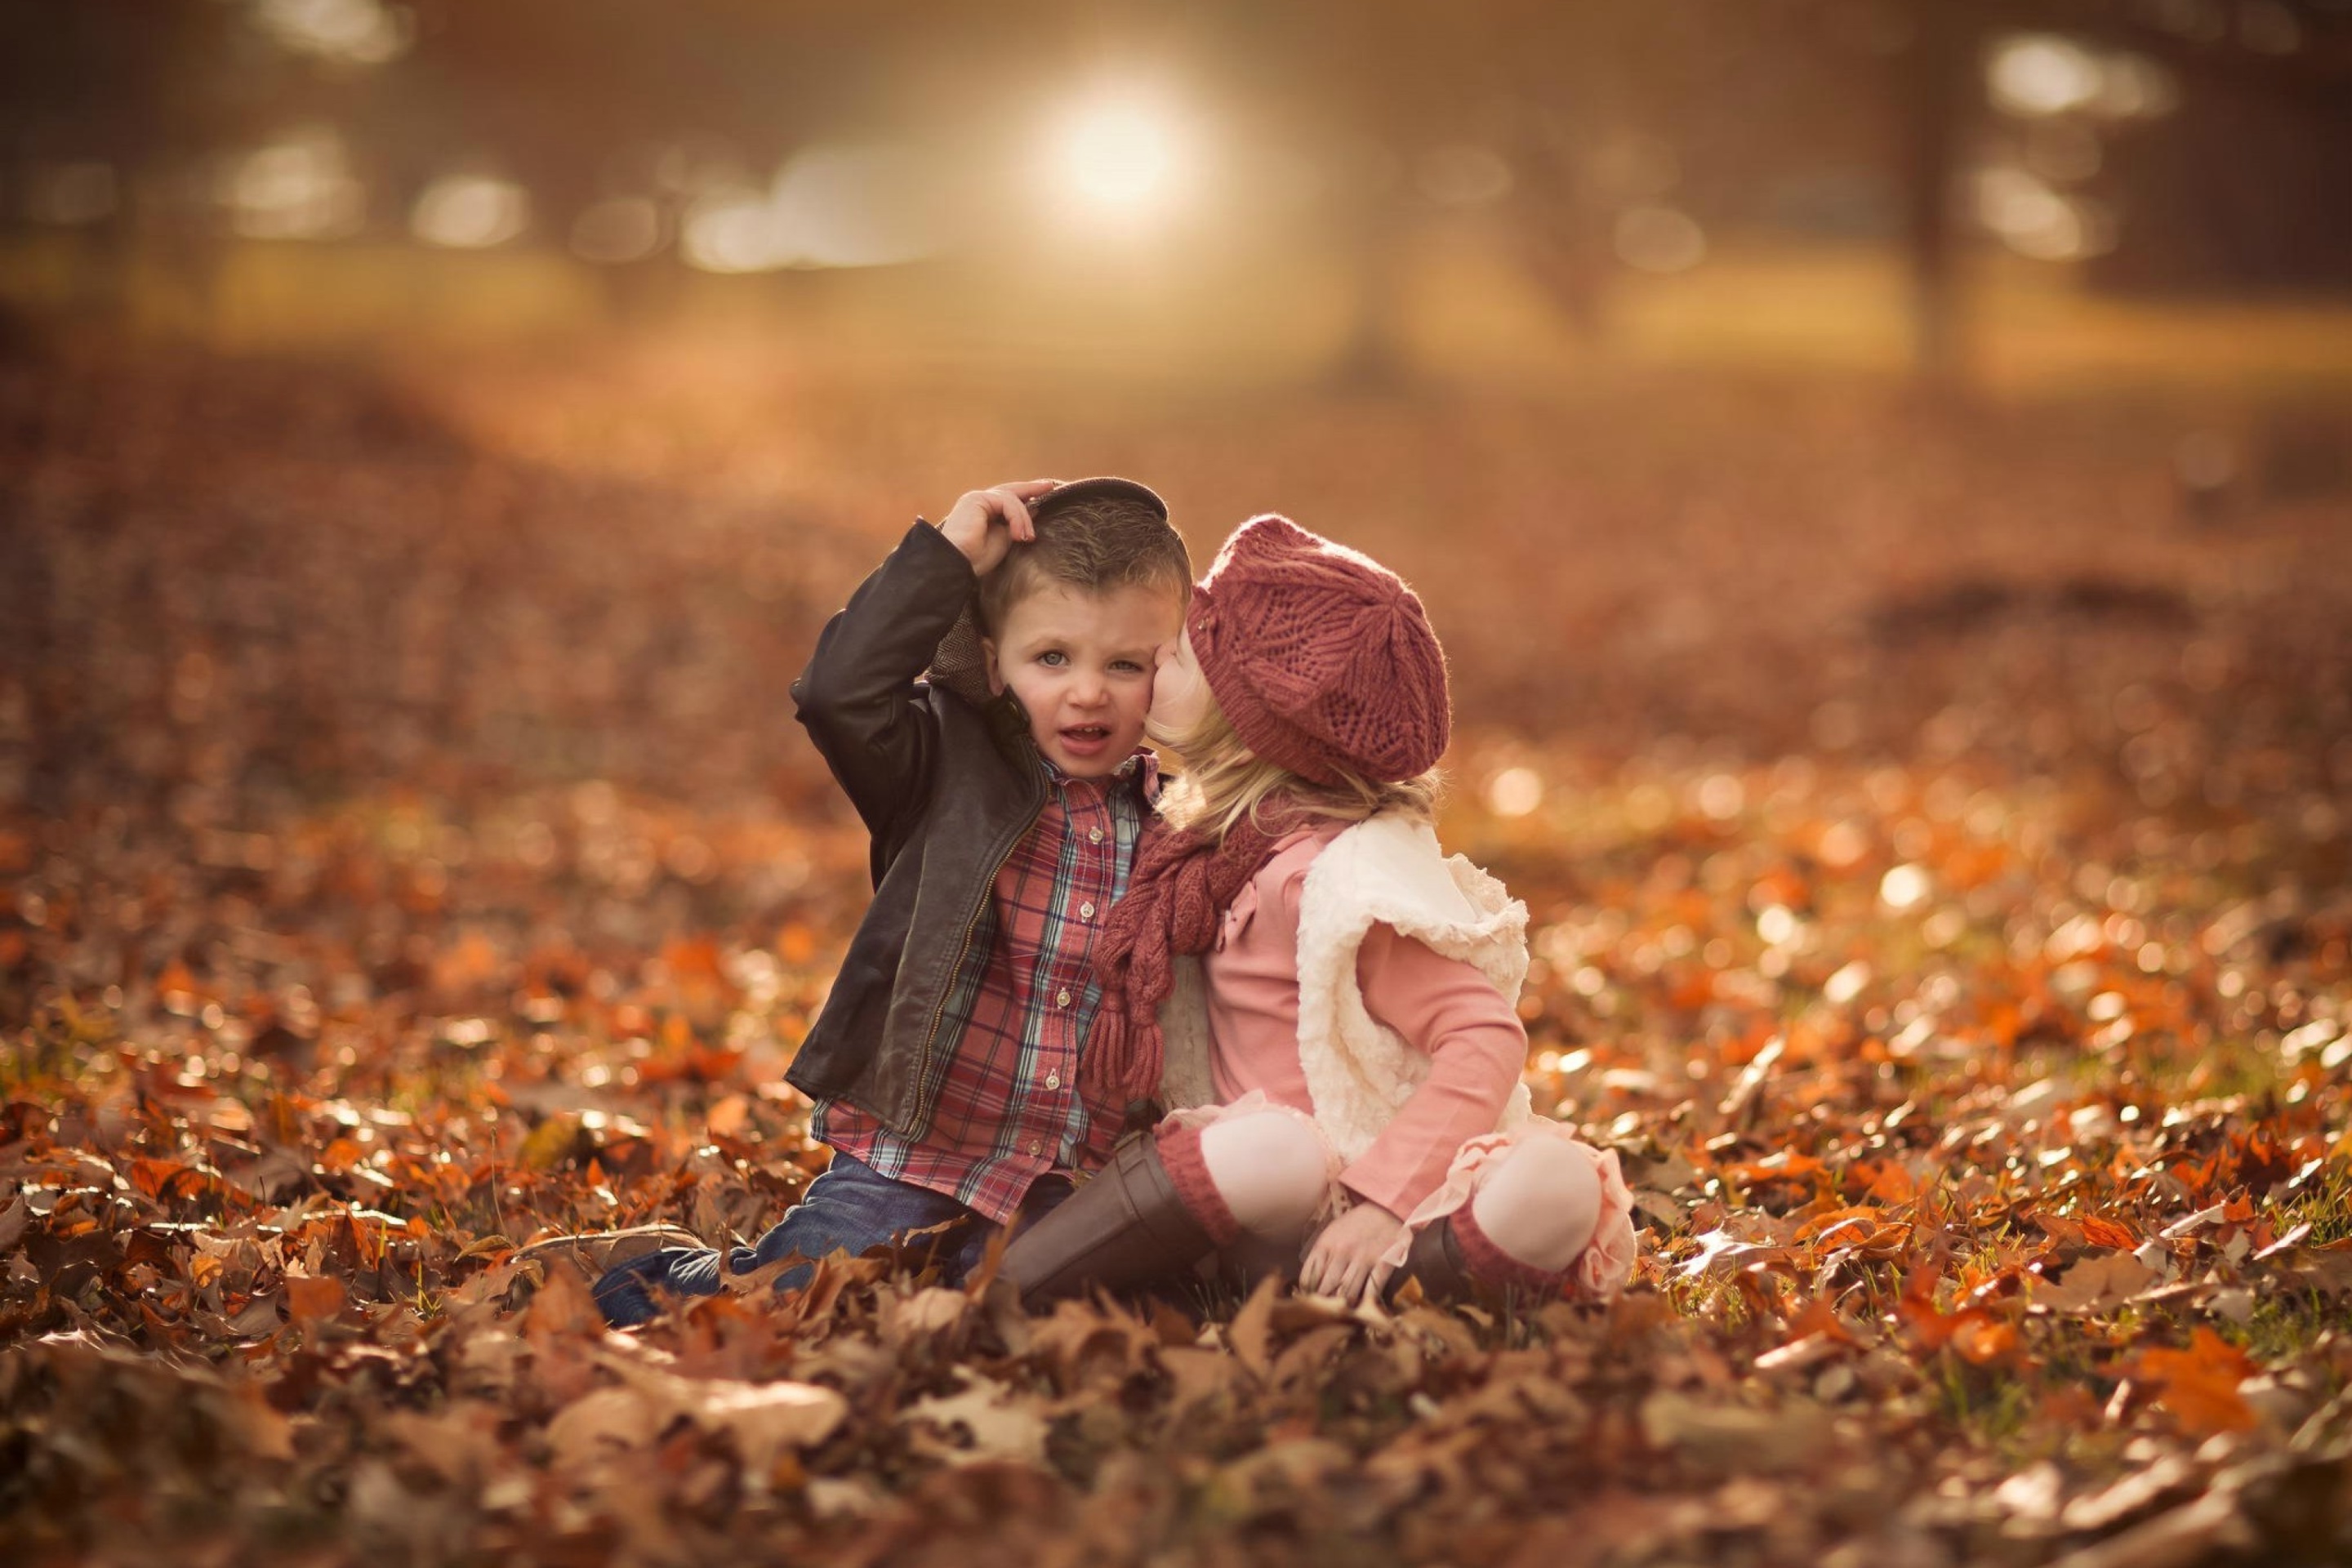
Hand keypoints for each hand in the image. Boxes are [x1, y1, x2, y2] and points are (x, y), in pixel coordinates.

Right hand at [935, 479, 1058, 575]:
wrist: (958, 564)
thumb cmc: (977, 558)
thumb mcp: (1004, 538)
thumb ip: (1016, 523)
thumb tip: (1034, 509)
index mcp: (982, 511)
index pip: (1008, 498)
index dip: (1027, 494)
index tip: (1046, 492)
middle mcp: (978, 501)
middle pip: (1010, 491)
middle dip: (1031, 488)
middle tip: (1049, 486)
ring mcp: (976, 498)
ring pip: (1011, 499)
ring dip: (1023, 519)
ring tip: (1027, 537)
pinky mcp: (976, 499)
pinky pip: (1006, 502)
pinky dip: (1016, 517)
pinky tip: (1019, 534)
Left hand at [1297, 1200, 1405, 1304]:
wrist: (1386, 1208)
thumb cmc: (1356, 1223)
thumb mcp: (1332, 1233)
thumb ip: (1321, 1255)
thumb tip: (1310, 1283)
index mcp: (1326, 1244)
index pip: (1308, 1278)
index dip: (1307, 1294)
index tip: (1310, 1302)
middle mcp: (1342, 1252)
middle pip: (1326, 1289)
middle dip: (1323, 1304)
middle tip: (1326, 1313)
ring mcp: (1363, 1259)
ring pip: (1347, 1294)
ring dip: (1344, 1307)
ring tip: (1343, 1313)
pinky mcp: (1383, 1264)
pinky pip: (1371, 1291)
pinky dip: (1366, 1302)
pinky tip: (1362, 1306)